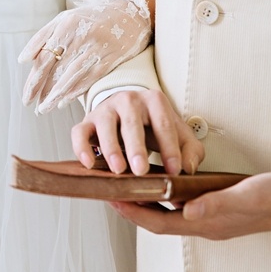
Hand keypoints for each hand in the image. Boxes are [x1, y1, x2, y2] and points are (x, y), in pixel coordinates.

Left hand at [20, 0, 151, 112]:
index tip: (27, 96)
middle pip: (55, 69)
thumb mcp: (65, 19)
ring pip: (70, 77)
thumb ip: (43, 37)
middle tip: (31, 106)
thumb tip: (23, 60)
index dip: (33, 80)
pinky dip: (75, 92)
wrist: (129, 15)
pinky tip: (64, 102)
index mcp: (65, 25)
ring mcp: (95, 48)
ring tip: (44, 109)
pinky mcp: (109, 59)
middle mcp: (79, 36)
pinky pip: (88, 79)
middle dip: (40, 90)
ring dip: (55, 96)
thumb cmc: (90, 18)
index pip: (43, 57)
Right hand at [72, 88, 204, 175]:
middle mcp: (128, 100)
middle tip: (141, 170)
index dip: (169, 148)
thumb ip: (191, 152)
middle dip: (136, 147)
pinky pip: (79, 132)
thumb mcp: (180, 135)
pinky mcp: (87, 121)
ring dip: (111, 147)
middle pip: (132, 122)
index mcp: (154, 101)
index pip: (163, 124)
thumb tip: (188, 169)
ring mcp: (106, 109)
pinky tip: (89, 164)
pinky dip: (81, 147)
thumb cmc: (155, 127)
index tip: (173, 171)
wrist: (128, 112)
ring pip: (105, 125)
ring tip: (118, 169)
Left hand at [110, 172, 270, 239]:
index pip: (160, 224)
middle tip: (109, 190)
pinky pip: (182, 207)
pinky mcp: (217, 209)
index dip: (134, 213)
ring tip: (126, 184)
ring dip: (147, 202)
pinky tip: (160, 182)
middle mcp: (205, 225)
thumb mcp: (247, 196)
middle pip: (159, 221)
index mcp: (208, 225)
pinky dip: (166, 196)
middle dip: (133, 207)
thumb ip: (218, 204)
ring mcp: (211, 219)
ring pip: (169, 215)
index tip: (112, 199)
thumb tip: (186, 210)